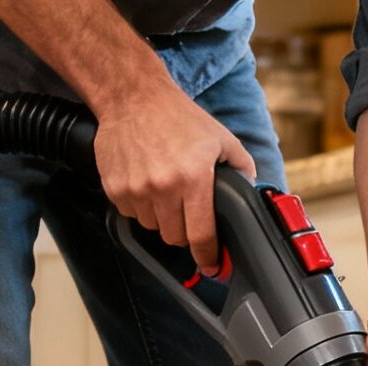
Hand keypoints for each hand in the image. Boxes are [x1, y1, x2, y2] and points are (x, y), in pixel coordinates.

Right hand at [91, 85, 254, 269]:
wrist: (132, 97)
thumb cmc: (178, 117)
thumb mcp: (221, 138)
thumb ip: (242, 168)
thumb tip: (252, 194)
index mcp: (193, 178)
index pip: (200, 235)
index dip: (207, 256)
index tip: (211, 265)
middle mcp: (163, 187)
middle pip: (175, 237)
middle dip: (185, 231)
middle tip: (187, 211)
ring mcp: (136, 189)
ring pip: (152, 227)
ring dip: (161, 217)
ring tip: (165, 190)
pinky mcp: (115, 188)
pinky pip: (131, 213)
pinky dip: (140, 206)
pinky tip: (146, 182)